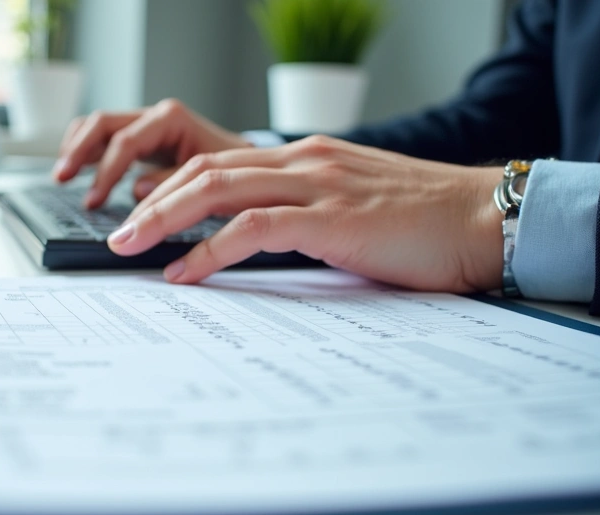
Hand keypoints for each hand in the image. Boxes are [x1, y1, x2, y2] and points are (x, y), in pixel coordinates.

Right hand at [52, 99, 251, 207]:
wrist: (249, 165)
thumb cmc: (234, 172)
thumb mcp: (210, 179)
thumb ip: (173, 182)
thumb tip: (137, 190)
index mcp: (171, 119)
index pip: (126, 141)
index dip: (106, 172)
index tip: (94, 200)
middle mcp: (154, 116)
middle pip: (102, 123)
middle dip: (78, 151)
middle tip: (62, 178)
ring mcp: (145, 125)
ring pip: (97, 125)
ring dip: (76, 148)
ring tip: (63, 176)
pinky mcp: (140, 138)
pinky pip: (104, 137)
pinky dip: (87, 151)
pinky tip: (76, 172)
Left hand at [106, 135, 505, 292]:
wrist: (482, 219)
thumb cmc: (421, 222)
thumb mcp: (350, 208)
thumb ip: (304, 216)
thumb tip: (257, 246)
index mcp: (305, 159)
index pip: (220, 164)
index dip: (173, 188)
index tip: (142, 215)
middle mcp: (302, 162)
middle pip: (205, 170)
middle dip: (152, 200)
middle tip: (117, 231)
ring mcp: (315, 185)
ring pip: (217, 189)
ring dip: (164, 218)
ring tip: (128, 246)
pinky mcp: (329, 217)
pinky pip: (252, 228)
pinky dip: (209, 249)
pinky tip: (184, 270)